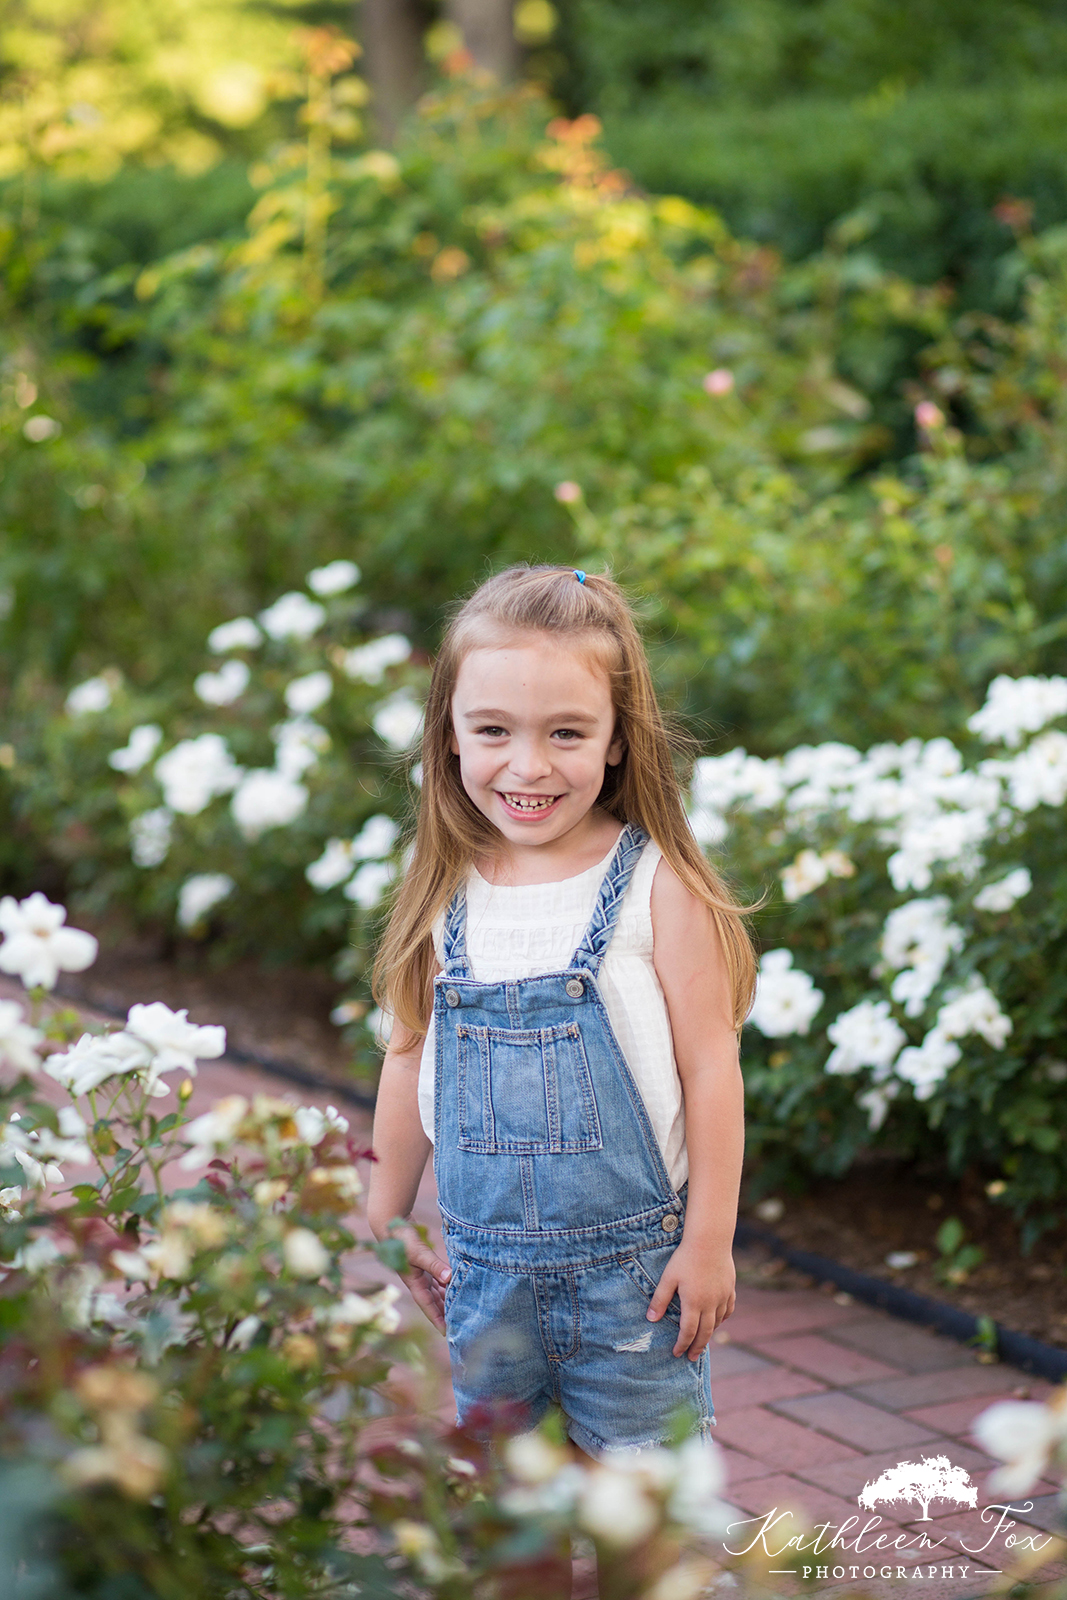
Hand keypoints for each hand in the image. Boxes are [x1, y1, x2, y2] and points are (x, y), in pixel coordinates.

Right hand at [390, 1221, 451, 1333]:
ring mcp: (421, 1274)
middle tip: (461, 1323)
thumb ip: (435, 1265)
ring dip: (447, 1299)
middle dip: (445, 1313)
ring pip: (437, 1291)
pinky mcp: (425, 1265)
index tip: (447, 1333)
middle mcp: (418, 1281)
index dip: (437, 1319)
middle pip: (435, 1302)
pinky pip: (438, 1279)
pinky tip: (456, 1286)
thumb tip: (450, 1278)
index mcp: (415, 1283)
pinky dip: (446, 1284)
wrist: (392, 1225)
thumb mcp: (420, 1253)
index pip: (428, 1306)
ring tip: (462, 1307)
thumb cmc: (403, 1240)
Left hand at [646, 1241, 734, 1360]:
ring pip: (717, 1322)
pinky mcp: (730, 1288)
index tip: (677, 1353)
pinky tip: (718, 1320)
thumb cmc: (685, 1257)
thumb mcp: (668, 1278)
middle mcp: (710, 1304)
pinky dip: (722, 1318)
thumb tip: (651, 1320)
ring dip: (710, 1334)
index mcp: (693, 1303)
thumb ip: (660, 1300)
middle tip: (692, 1358)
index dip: (682, 1345)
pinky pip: (728, 1309)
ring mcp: (722, 1296)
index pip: (687, 1332)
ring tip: (703, 1341)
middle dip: (697, 1347)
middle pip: (705, 1333)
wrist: (710, 1240)